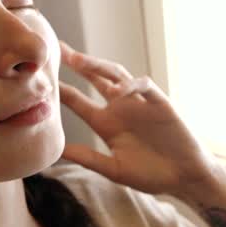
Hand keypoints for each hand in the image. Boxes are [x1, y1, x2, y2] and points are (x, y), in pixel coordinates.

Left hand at [57, 40, 224, 197]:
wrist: (185, 177)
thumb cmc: (151, 175)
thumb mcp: (114, 169)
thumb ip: (88, 159)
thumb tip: (58, 151)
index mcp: (106, 123)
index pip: (78, 101)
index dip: (61, 90)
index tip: (40, 80)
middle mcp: (119, 108)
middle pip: (95, 79)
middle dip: (78, 64)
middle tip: (58, 49)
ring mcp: (138, 103)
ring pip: (116, 75)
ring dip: (98, 66)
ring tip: (79, 60)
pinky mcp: (159, 102)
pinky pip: (144, 86)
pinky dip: (132, 85)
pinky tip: (118, 90)